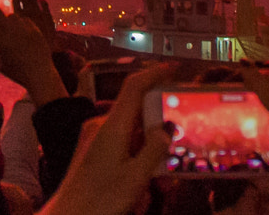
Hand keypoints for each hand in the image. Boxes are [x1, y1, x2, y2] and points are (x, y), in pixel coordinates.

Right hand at [0, 0, 67, 104]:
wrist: (40, 74)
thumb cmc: (18, 72)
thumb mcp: (0, 66)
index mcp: (0, 38)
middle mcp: (11, 30)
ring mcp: (24, 27)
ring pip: (13, 16)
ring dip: (8, 19)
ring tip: (8, 30)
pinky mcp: (35, 28)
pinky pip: (25, 20)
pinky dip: (21, 24)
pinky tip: (21, 33)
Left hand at [37, 63, 173, 214]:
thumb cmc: (99, 201)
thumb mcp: (135, 177)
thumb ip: (154, 149)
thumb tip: (166, 127)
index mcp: (111, 126)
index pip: (134, 87)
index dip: (155, 74)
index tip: (175, 68)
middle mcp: (101, 127)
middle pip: (138, 116)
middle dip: (160, 135)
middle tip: (176, 155)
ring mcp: (94, 139)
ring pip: (132, 137)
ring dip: (149, 157)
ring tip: (160, 188)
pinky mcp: (92, 152)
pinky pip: (121, 149)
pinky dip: (136, 163)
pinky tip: (141, 190)